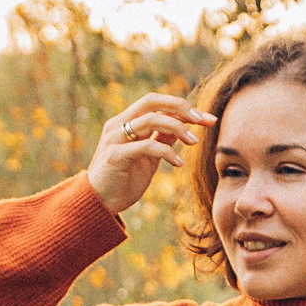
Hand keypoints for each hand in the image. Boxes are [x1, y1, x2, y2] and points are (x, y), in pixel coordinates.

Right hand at [87, 92, 213, 219]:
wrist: (98, 203)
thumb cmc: (123, 180)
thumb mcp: (147, 157)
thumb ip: (159, 139)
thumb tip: (182, 127)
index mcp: (126, 122)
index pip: (155, 102)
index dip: (182, 106)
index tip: (207, 119)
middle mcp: (118, 125)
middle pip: (152, 101)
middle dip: (181, 108)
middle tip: (204, 121)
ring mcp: (115, 139)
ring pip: (150, 120)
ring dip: (177, 128)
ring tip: (194, 142)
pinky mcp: (115, 156)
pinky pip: (145, 146)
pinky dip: (166, 152)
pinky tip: (178, 163)